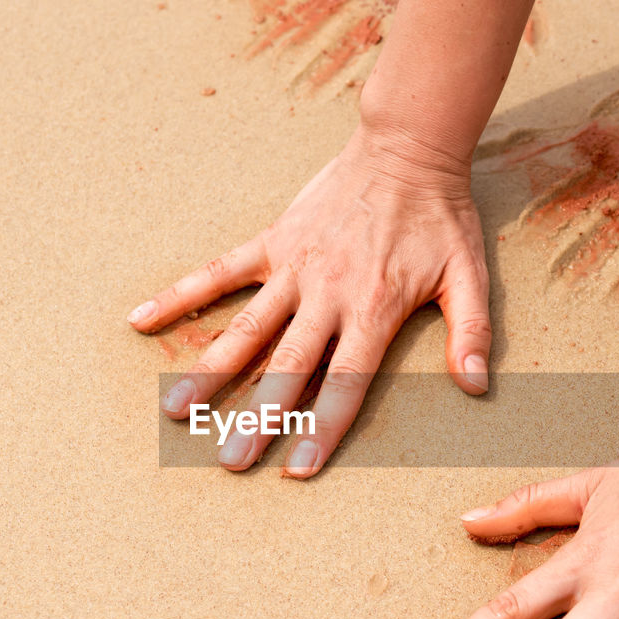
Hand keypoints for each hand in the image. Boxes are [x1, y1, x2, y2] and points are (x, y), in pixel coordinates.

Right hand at [129, 126, 492, 477]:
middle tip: (228, 462)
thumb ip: (472, 332)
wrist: (407, 148)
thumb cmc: (441, 217)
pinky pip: (219, 272)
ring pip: (245, 328)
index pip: (346, 382)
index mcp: (375, 309)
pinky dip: (180, 294)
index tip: (297, 470)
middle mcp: (327, 294)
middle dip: (257, 419)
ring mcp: (293, 267)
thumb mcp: (470, 275)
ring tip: (177, 412)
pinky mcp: (272, 241)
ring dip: (209, 372)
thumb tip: (478, 387)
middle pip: (286, 367)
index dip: (322, 429)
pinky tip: (140, 320)